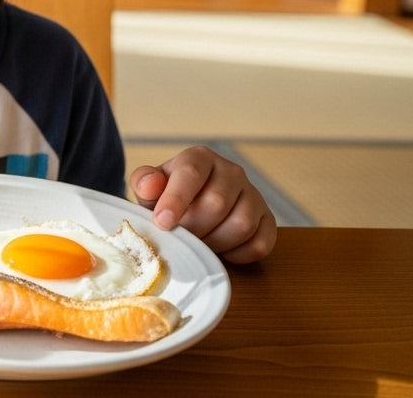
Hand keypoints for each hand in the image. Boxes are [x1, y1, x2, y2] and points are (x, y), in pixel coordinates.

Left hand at [129, 146, 276, 263]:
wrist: (191, 209)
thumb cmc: (168, 199)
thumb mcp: (150, 189)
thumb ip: (145, 183)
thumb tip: (150, 185)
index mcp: (200, 158)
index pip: (192, 172)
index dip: (176, 199)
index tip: (162, 222)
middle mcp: (231, 172)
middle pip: (217, 203)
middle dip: (193, 228)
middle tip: (180, 238)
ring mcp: (254, 195)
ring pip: (241, 225)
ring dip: (215, 243)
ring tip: (199, 244)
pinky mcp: (267, 220)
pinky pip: (260, 244)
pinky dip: (238, 254)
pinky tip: (221, 251)